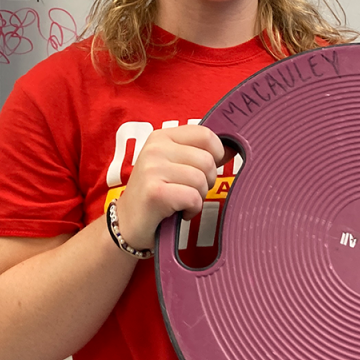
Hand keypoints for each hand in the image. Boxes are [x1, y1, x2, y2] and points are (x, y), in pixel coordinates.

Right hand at [113, 125, 226, 251]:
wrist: (127, 225)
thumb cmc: (156, 195)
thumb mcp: (176, 166)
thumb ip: (201, 154)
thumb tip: (232, 148)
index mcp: (162, 137)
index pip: (206, 135)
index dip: (215, 155)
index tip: (203, 171)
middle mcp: (155, 148)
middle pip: (207, 161)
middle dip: (206, 182)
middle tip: (187, 191)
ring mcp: (152, 169)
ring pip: (201, 180)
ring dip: (198, 197)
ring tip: (180, 202)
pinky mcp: (154, 192)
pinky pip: (193, 197)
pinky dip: (192, 209)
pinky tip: (178, 212)